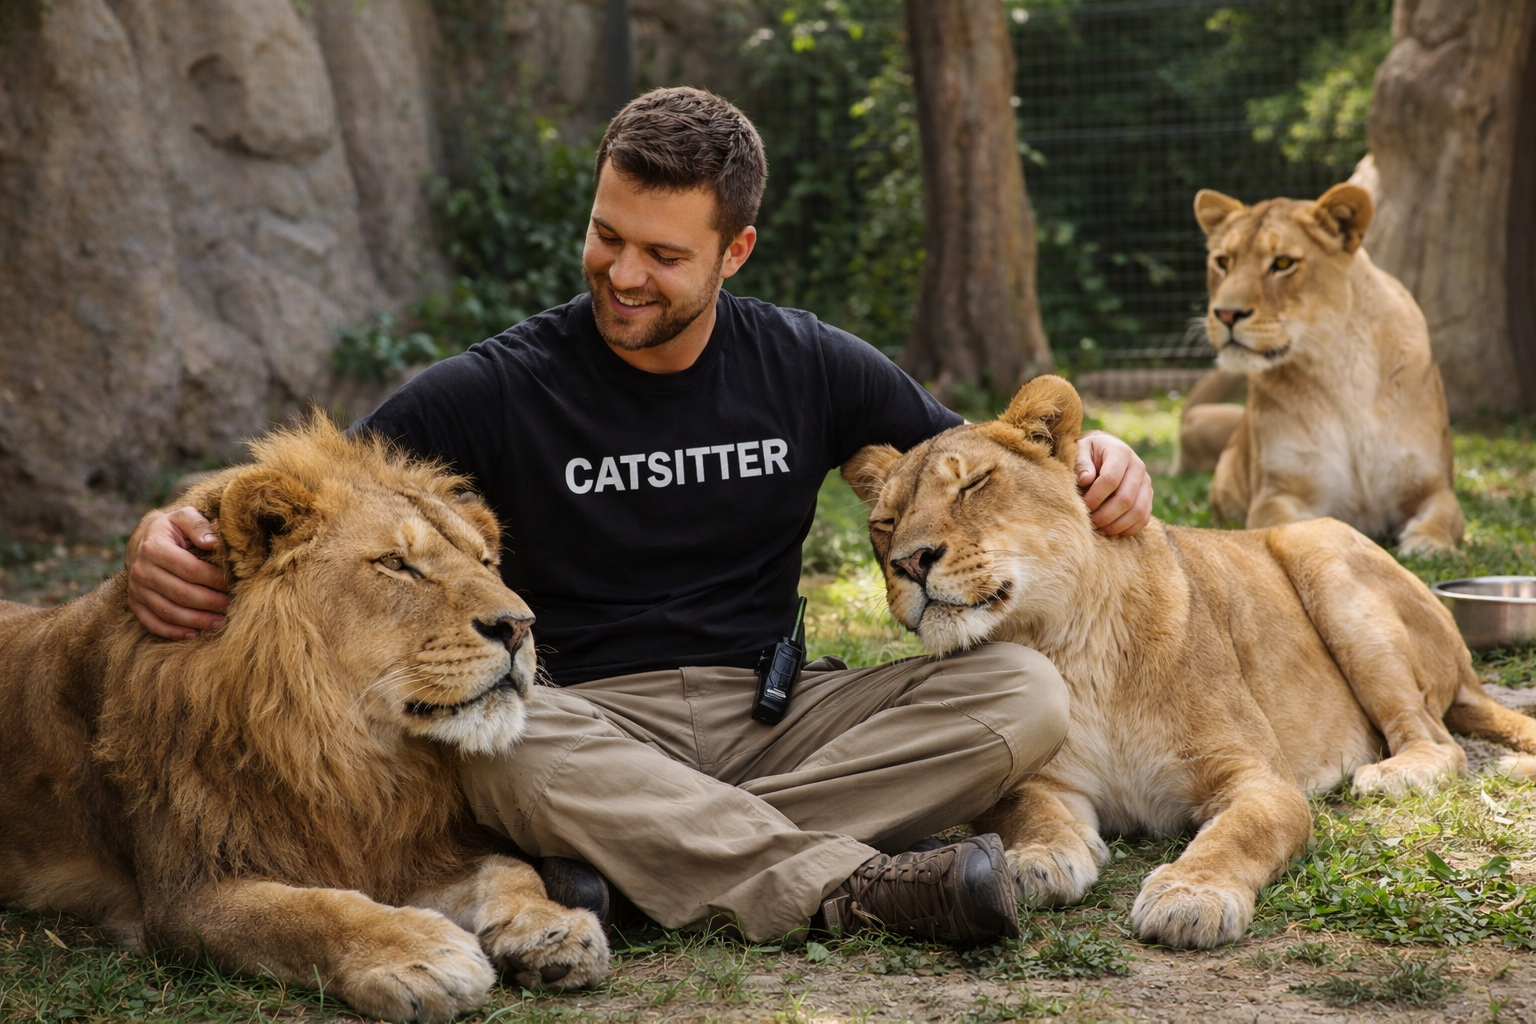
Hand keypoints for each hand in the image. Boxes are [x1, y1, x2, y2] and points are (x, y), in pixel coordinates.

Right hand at [125, 507, 230, 638]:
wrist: (143, 538)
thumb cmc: (172, 529)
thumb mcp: (184, 517)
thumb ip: (199, 525)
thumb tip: (213, 542)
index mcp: (154, 547)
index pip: (190, 570)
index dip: (214, 580)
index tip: (233, 585)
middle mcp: (141, 570)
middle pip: (181, 594)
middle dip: (210, 603)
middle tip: (232, 606)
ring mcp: (136, 589)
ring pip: (169, 611)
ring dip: (197, 620)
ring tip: (221, 622)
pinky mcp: (134, 603)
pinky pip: (153, 622)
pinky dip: (173, 632)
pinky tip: (194, 634)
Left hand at [1075, 432, 1152, 536]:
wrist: (1104, 451)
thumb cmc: (1088, 453)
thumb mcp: (1080, 450)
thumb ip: (1081, 463)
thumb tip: (1086, 479)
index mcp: (1121, 453)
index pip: (1110, 479)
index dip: (1095, 497)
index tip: (1082, 505)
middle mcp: (1138, 466)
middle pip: (1125, 498)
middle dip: (1105, 515)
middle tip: (1089, 522)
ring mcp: (1146, 482)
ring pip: (1138, 511)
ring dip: (1117, 525)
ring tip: (1099, 529)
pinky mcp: (1148, 496)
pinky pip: (1144, 518)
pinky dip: (1128, 529)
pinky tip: (1111, 531)